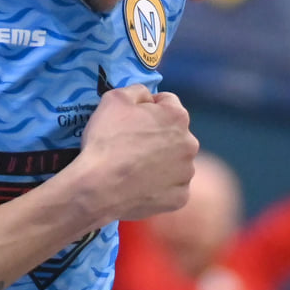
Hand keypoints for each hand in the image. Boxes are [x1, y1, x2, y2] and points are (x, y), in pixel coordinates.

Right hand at [74, 85, 198, 222]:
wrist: (99, 188)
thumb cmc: (106, 140)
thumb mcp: (114, 99)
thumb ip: (137, 91)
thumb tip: (148, 97)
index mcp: (178, 117)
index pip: (167, 103)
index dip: (148, 108)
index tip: (131, 119)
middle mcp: (190, 144)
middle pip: (174, 134)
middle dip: (157, 136)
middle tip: (131, 146)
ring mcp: (186, 174)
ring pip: (175, 162)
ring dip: (161, 162)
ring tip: (134, 169)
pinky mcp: (180, 198)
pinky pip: (171, 188)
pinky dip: (159, 187)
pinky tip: (140, 187)